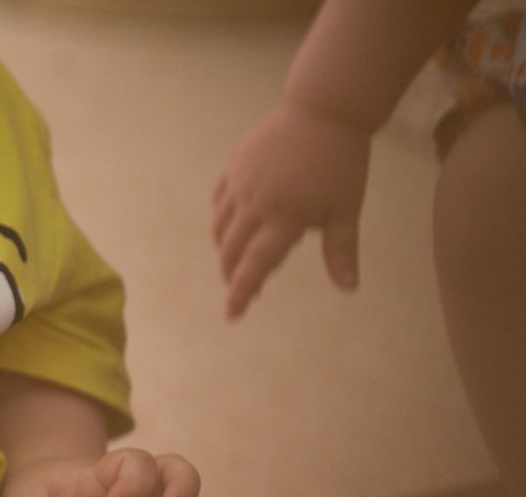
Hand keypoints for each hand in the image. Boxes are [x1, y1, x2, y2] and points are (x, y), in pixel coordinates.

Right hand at [212, 101, 370, 317]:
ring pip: (220, 229)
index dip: (241, 292)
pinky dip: (222, 221)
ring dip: (225, 251)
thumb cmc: (342, 161)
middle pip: (231, 251)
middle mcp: (256, 204)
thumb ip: (341, 250)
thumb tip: (349, 288)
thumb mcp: (347, 208)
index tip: (231, 315)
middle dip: (233, 275)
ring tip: (238, 259)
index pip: (256, 265)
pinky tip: (234, 226)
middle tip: (244, 288)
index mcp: (285, 217)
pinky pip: (219, 202)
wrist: (324, 108)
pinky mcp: (234, 166)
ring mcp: (241, 184)